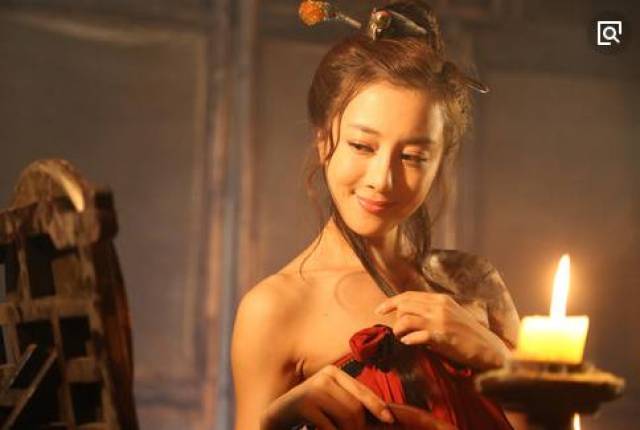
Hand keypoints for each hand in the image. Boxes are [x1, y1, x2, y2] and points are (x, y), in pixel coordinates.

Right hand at [260, 365, 394, 429]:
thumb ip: (351, 404)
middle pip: (356, 407)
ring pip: (347, 417)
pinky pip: (330, 427)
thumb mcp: (331, 403)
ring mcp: (314, 388)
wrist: (277, 416)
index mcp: (334, 373)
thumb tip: (383, 415)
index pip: (362, 390)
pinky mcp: (305, 403)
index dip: (377, 406)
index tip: (389, 420)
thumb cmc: (309, 412)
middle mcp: (326, 376)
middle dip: (358, 428)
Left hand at [374, 291, 508, 368]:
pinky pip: (415, 336)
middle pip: (404, 305)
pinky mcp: (442, 337)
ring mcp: (440, 321)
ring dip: (399, 330)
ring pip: (405, 320)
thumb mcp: (450, 314)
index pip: (408, 295)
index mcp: (440, 299)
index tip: (379, 310)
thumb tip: (408, 314)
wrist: (487, 349)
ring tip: (403, 338)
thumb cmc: (467, 333)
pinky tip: (409, 343)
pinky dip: (408, 340)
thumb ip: (431, 310)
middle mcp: (439, 307)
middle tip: (395, 329)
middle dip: (395, 318)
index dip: (391, 302)